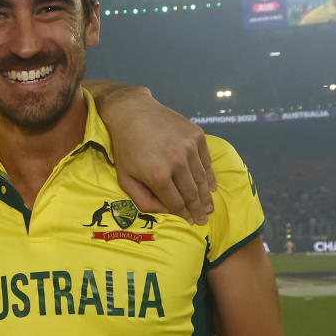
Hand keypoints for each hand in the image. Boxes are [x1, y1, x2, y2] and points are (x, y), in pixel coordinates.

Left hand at [96, 84, 215, 223]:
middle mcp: (177, 162)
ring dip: (206, 196)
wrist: (132, 113)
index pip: (176, 202)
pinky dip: (209, 175)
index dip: (184, 215)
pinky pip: (206, 161)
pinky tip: (211, 186)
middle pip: (192, 193)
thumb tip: (164, 212)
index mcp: (158, 175)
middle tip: (203, 220)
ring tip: (209, 208)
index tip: (191, 223)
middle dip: (198, 209)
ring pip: (202, 179)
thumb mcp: (125, 178)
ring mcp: (189, 147)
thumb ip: (142, 199)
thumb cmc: (126, 148)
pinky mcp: (196, 135)